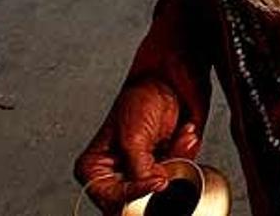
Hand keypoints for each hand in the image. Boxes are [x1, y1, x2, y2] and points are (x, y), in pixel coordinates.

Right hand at [74, 79, 200, 212]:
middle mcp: (116, 174)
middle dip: (158, 176)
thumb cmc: (141, 98)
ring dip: (176, 159)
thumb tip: (151, 187)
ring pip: (161, 188)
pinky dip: (185, 154)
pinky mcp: (163, 166)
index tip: (158, 180)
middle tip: (166, 161)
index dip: (135, 192)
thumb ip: (138, 168)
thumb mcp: (133, 136)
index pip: (111, 198)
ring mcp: (141, 172)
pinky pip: (179, 172)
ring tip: (175, 136)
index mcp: (95, 168)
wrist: (169, 80)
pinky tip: (182, 135)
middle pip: (136, 200)